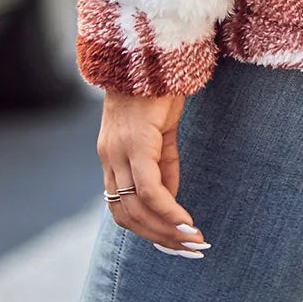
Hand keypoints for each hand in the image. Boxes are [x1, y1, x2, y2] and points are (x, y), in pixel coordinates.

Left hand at [97, 91, 209, 255]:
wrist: (151, 51)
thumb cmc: (157, 87)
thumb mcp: (162, 131)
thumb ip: (163, 165)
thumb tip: (169, 199)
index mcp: (112, 156)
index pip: (121, 208)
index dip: (146, 230)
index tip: (173, 243)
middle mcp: (110, 158)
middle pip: (127, 216)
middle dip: (159, 238)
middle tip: (188, 250)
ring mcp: (119, 152)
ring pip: (137, 208)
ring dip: (165, 230)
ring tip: (192, 241)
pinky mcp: (135, 143)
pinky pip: (149, 189)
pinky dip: (168, 211)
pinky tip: (186, 222)